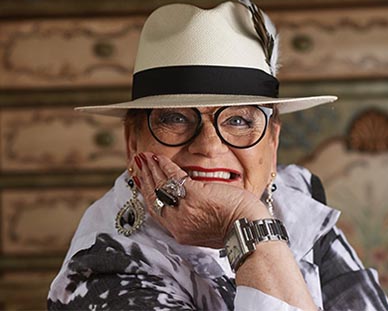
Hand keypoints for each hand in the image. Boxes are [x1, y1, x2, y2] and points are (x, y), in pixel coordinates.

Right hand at [132, 152, 270, 247]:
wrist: (248, 229)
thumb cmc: (235, 227)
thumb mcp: (206, 227)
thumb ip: (193, 216)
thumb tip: (188, 200)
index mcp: (180, 231)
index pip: (155, 210)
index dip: (146, 194)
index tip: (141, 181)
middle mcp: (177, 222)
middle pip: (153, 197)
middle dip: (144, 178)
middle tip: (139, 165)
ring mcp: (184, 208)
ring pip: (160, 185)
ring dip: (151, 168)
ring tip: (146, 157)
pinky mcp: (194, 194)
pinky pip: (173, 176)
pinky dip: (165, 165)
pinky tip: (159, 157)